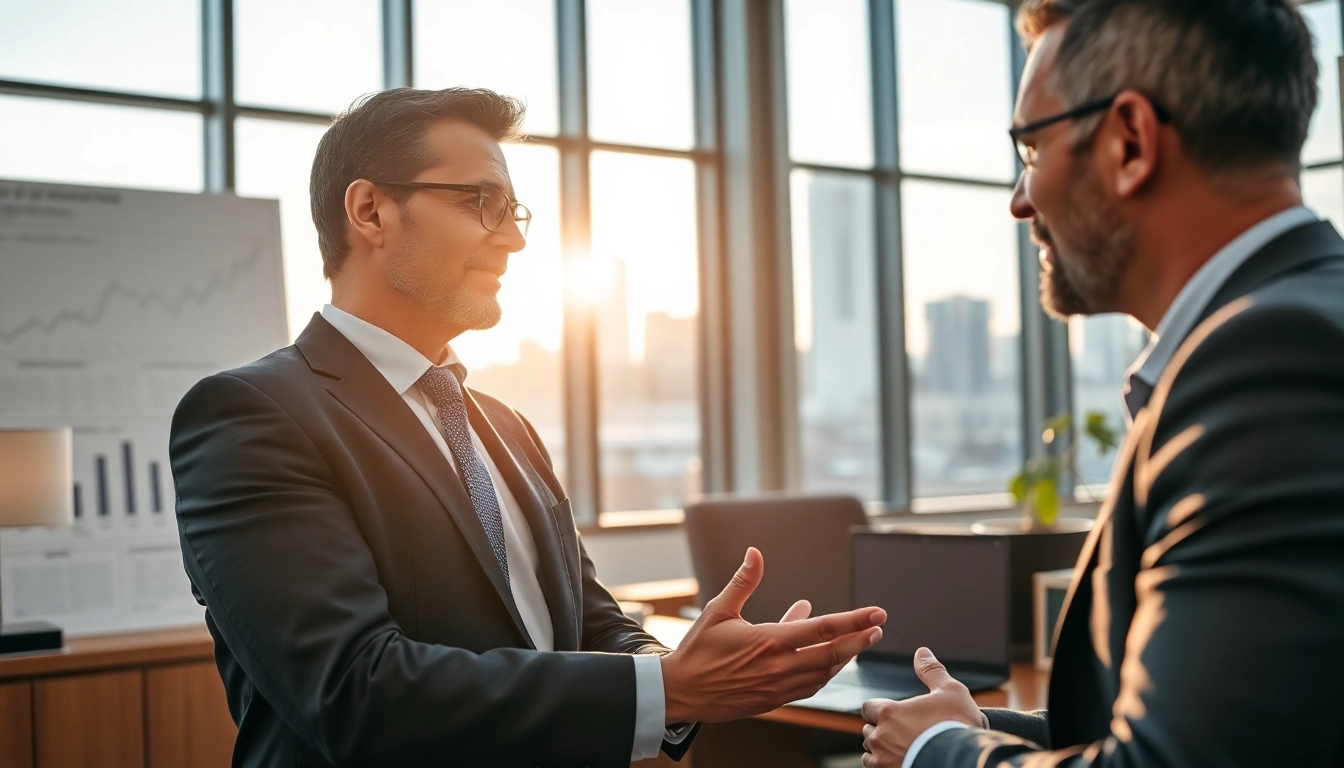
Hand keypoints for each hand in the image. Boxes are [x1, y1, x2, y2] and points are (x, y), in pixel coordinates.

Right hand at [661, 547, 885, 723]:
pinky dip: (824, 675)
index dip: (854, 620)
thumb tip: (756, 553)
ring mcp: (777, 688)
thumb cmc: (697, 649)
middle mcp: (778, 667)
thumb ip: (744, 581)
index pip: (823, 629)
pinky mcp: (773, 701)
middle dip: (860, 640)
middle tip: (878, 628)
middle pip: (832, 654)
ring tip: (858, 643)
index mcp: (769, 640)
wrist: (680, 691)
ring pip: (824, 674)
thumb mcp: (719, 609)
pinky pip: (808, 689)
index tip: (877, 613)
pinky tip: (829, 664)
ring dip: (845, 659)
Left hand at [860, 647, 987, 767]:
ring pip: (871, 754)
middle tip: (902, 732)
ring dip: (881, 750)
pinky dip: (886, 766)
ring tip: (902, 748)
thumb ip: (931, 671)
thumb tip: (922, 653)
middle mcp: (881, 738)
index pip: (868, 708)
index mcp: (890, 713)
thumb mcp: (950, 691)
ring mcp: (884, 761)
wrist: (966, 760)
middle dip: (881, 730)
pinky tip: (903, 761)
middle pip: (869, 731)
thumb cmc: (958, 726)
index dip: (879, 710)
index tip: (892, 713)